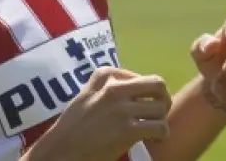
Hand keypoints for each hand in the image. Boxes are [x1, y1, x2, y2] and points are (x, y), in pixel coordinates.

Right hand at [24, 66, 171, 160]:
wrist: (63, 149)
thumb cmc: (73, 125)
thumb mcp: (86, 95)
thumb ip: (105, 86)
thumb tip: (133, 86)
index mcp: (103, 77)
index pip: (139, 76)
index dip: (145, 91)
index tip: (140, 103)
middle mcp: (113, 88)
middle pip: (157, 84)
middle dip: (163, 99)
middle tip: (157, 113)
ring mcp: (121, 108)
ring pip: (161, 108)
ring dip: (160, 120)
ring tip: (152, 129)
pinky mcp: (128, 130)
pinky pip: (160, 127)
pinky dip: (161, 135)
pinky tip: (152, 139)